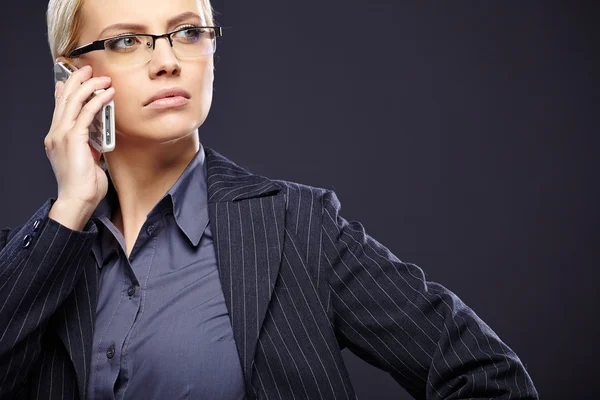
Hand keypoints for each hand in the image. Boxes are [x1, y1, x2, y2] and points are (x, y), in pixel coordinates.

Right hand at [45, 62, 114, 211]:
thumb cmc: (84, 185)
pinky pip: (87, 113)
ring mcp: (62, 135)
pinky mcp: (73, 138)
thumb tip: (98, 134)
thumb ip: (90, 144)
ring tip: (103, 79)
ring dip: (90, 86)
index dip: (66, 90)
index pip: (60, 108)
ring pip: (74, 101)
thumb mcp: (88, 159)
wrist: (78, 199)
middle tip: (89, 69)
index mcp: (57, 138)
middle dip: (77, 80)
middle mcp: (56, 133)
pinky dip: (98, 100)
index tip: (72, 78)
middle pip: (65, 98)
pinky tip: (107, 94)